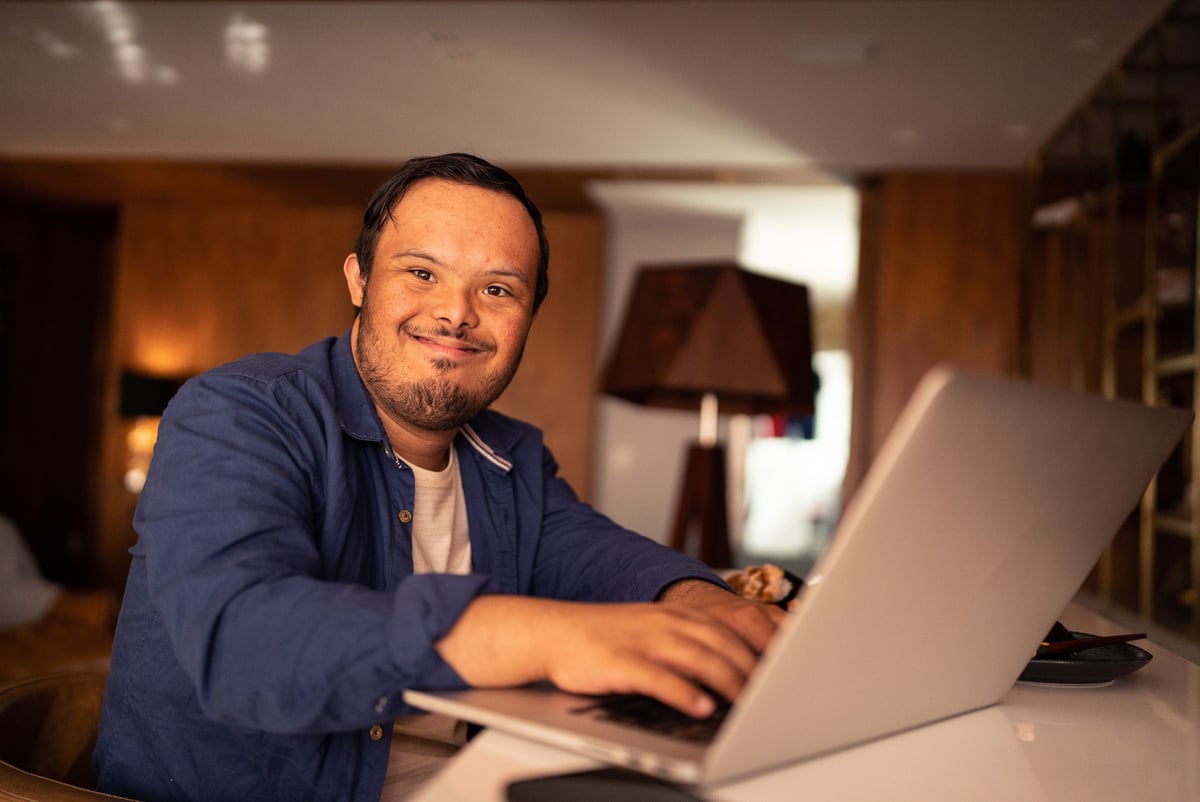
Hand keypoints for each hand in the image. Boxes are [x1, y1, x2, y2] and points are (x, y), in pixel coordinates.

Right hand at [435, 586, 784, 717]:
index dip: (763, 649)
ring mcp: (643, 640)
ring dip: (727, 680)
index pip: (733, 629)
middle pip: (723, 643)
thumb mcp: (655, 631)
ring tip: (750, 702)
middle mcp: (667, 622)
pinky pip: (658, 678)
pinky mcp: (620, 661)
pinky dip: (683, 692)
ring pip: (698, 658)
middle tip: (777, 694)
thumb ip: (694, 645)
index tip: (789, 670)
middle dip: (755, 669)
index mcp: (678, 614)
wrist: (552, 632)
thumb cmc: (607, 638)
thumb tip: (737, 668)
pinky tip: (701, 707)